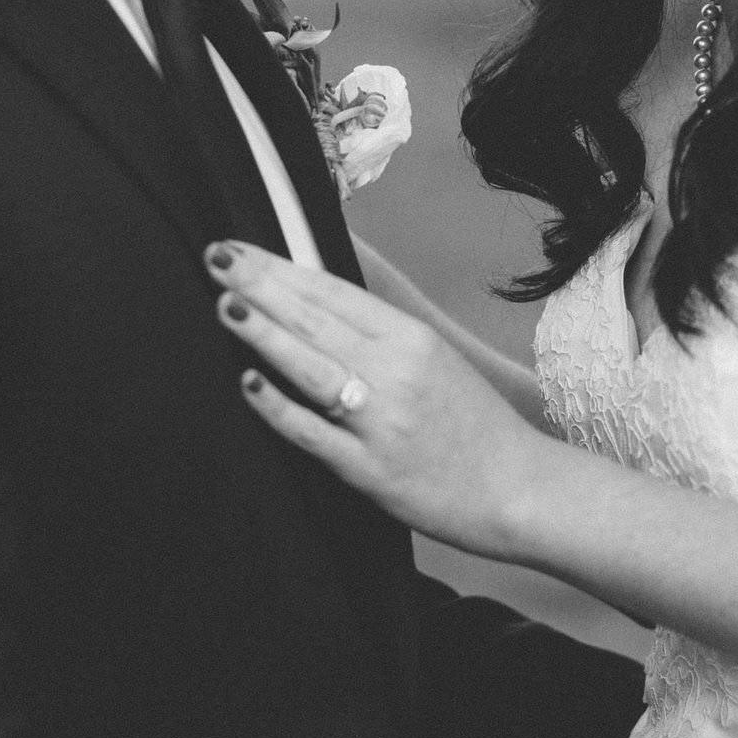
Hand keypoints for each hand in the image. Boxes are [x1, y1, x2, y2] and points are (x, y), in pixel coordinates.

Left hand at [207, 241, 552, 559]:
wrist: (519, 490)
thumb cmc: (474, 425)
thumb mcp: (435, 359)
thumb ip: (380, 333)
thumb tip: (317, 300)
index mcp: (412, 339)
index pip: (333, 292)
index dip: (281, 266)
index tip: (239, 247)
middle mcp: (396, 373)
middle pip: (317, 320)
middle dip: (261, 285)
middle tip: (217, 256)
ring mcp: (381, 422)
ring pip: (312, 366)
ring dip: (265, 334)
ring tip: (226, 305)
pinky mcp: (370, 469)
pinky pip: (313, 432)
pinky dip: (279, 406)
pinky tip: (249, 383)